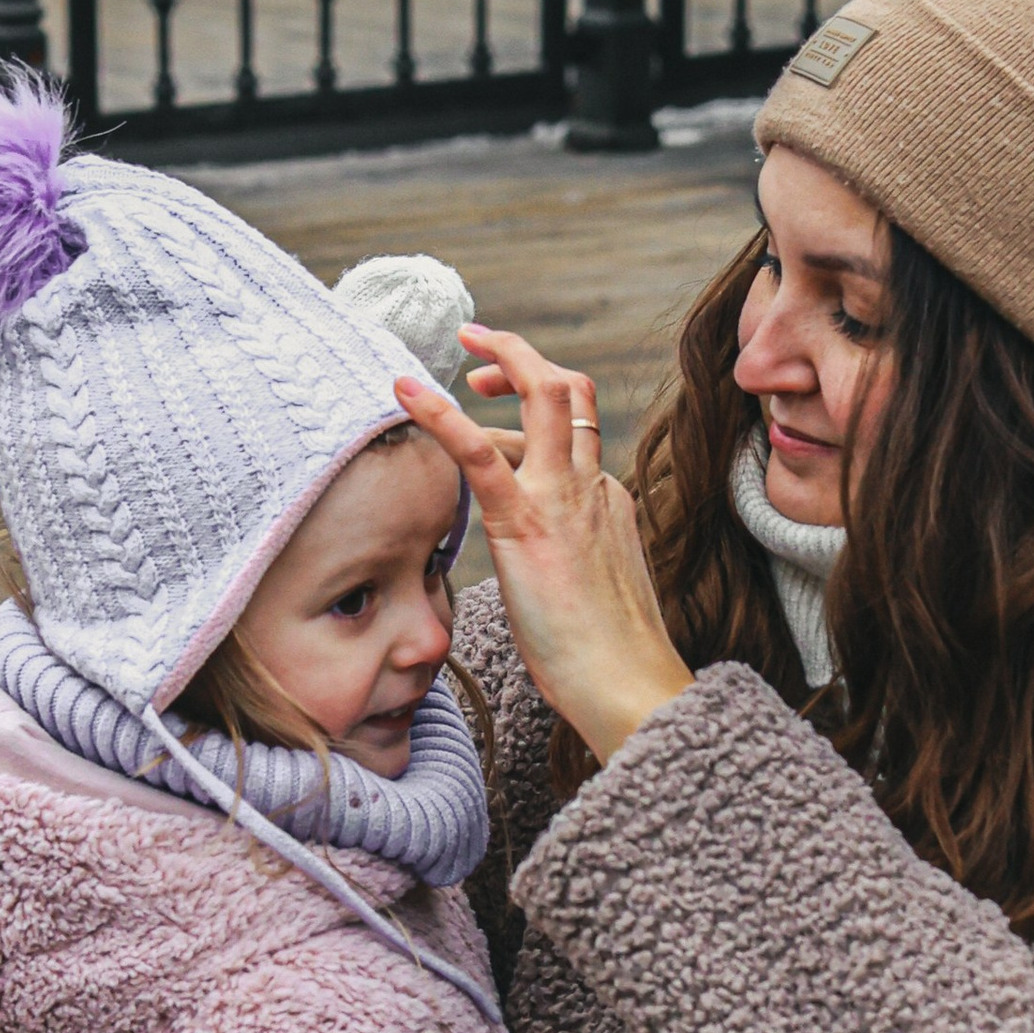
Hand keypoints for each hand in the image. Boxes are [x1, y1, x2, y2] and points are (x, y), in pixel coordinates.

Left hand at [399, 328, 692, 763]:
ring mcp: (563, 499)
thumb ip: (567, 559)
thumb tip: (532, 561)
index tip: (500, 402)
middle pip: (570, 390)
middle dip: (522, 356)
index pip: (572, 434)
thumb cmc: (605, 660)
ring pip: (544, 396)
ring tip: (428, 380)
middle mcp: (590, 486)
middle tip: (476, 346)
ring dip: (495, 364)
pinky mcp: (526, 524)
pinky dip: (439, 413)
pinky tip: (406, 391)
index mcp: (606, 501)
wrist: (627, 686)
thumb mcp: (590, 591)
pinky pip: (479, 451)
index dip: (534, 408)